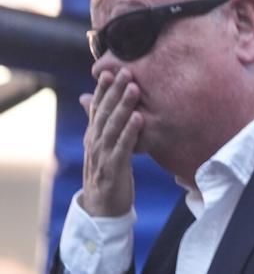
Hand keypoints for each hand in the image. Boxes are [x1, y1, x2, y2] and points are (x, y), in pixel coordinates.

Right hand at [78, 68, 141, 216]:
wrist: (102, 208)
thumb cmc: (107, 172)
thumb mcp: (103, 146)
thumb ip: (100, 124)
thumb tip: (89, 100)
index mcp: (93, 136)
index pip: (97, 108)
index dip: (102, 90)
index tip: (109, 70)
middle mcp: (95, 143)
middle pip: (104, 113)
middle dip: (114, 91)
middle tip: (125, 71)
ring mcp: (102, 156)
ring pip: (112, 127)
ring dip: (123, 107)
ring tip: (133, 88)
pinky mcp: (113, 170)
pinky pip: (122, 149)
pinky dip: (130, 133)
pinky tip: (139, 119)